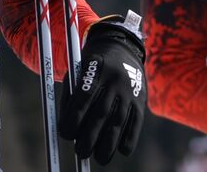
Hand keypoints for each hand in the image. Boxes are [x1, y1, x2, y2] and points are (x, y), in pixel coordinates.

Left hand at [58, 15, 146, 162]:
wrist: (122, 48)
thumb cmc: (92, 66)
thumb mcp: (78, 71)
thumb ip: (72, 97)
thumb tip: (67, 131)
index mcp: (95, 69)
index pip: (83, 98)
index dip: (73, 119)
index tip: (65, 134)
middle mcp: (115, 79)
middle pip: (101, 112)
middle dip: (90, 137)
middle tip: (81, 152)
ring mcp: (130, 89)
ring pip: (119, 120)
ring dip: (109, 143)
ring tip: (101, 158)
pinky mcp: (141, 98)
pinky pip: (136, 121)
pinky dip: (130, 138)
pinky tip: (122, 150)